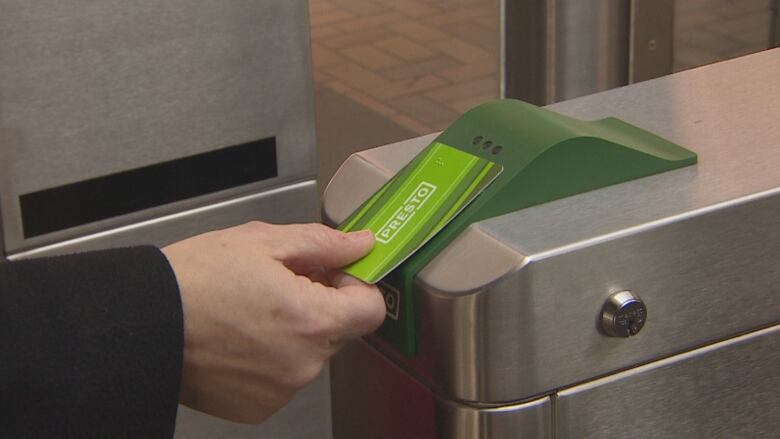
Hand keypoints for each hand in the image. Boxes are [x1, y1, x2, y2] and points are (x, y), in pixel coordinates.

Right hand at [161, 222, 384, 422]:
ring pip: (310, 353)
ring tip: (250, 310)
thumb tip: (361, 244)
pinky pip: (283, 377)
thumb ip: (323, 244)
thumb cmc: (194, 280)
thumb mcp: (263, 242)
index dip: (355, 285)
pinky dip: (271, 358)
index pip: (371, 308)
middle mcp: (304, 363)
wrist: (142, 323)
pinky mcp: (258, 407)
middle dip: (319, 303)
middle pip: (339, 330)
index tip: (332, 273)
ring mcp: (281, 390)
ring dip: (293, 331)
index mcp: (312, 320)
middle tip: (278, 283)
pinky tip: (240, 337)